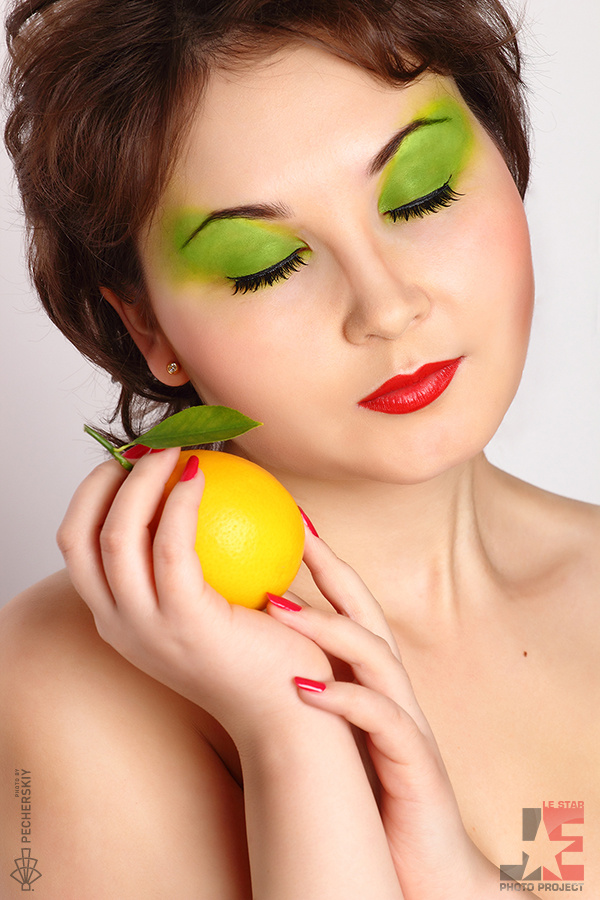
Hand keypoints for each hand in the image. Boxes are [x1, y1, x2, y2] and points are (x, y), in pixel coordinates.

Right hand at [57, 449, 332, 739]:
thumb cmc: (261, 650)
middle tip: (148, 446)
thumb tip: (194, 495)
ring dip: (142, 479)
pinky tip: (202, 475)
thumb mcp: (213, 605)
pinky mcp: (184, 622)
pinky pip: (172, 545)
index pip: (80, 546)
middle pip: (80, 536)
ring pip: (117, 534)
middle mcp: (120, 626)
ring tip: (174, 449)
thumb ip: (193, 563)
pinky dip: (180, 501)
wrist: (290, 711)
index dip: (94, 494)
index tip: (131, 460)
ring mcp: (147, 628)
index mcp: (120, 620)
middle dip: (102, 479)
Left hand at [267, 528, 498, 899]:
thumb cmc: (372, 792)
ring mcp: (405, 720)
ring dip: (329, 626)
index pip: (348, 609)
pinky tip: (304, 688)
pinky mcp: (413, 762)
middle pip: (368, 613)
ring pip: (376, 656)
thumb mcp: (336, 730)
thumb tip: (251, 651)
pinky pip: (383, 721)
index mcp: (373, 679)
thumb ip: (311, 685)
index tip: (288, 522)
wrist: (423, 866)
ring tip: (278, 605)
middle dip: (333, 568)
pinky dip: (346, 699)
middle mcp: (393, 689)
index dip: (322, 564)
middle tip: (293, 531)